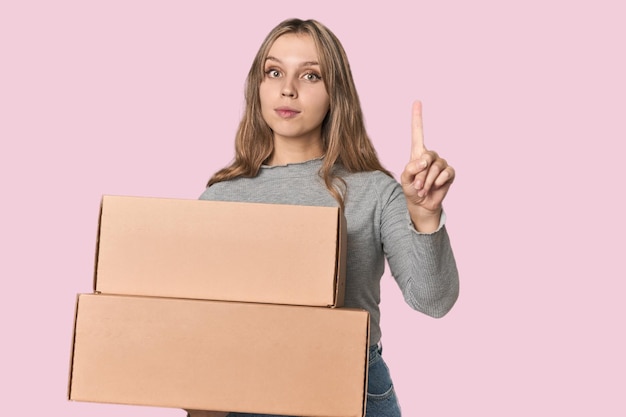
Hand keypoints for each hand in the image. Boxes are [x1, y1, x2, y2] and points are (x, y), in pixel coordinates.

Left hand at [400, 101, 454, 230]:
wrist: (422, 205)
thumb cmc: (412, 190)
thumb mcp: (405, 179)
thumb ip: (411, 168)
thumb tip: (424, 160)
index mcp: (417, 153)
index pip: (418, 132)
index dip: (417, 117)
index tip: (417, 101)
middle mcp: (430, 155)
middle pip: (427, 158)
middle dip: (421, 174)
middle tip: (417, 186)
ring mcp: (441, 163)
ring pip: (436, 168)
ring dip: (428, 181)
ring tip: (423, 190)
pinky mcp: (450, 173)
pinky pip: (446, 173)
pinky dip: (439, 182)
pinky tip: (436, 187)